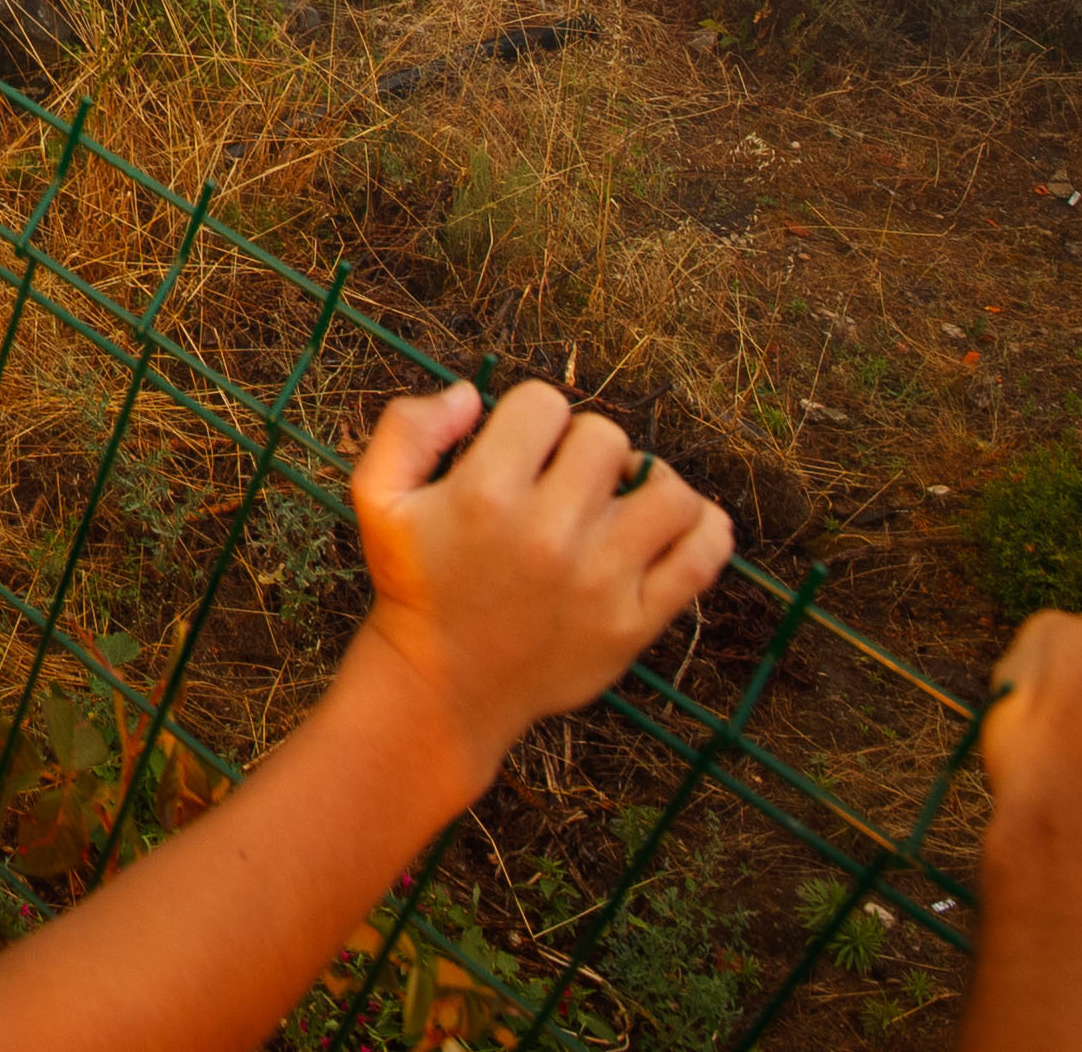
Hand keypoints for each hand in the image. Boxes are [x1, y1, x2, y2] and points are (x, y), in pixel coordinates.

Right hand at [343, 379, 735, 801]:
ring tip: (620, 502)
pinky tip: (670, 527)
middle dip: (582, 449)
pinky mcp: (634, 623)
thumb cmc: (414, 584)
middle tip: (563, 482)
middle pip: (606, 438)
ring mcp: (600, 581)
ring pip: (667, 491)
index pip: (543, 403)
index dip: (529, 419)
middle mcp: (548, 533)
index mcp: (486, 494)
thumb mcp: (377, 497)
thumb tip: (471, 394)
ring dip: (648, 484)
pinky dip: (704, 529)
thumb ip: (408, 428)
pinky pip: (702, 557)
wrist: (443, 686)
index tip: (519, 452)